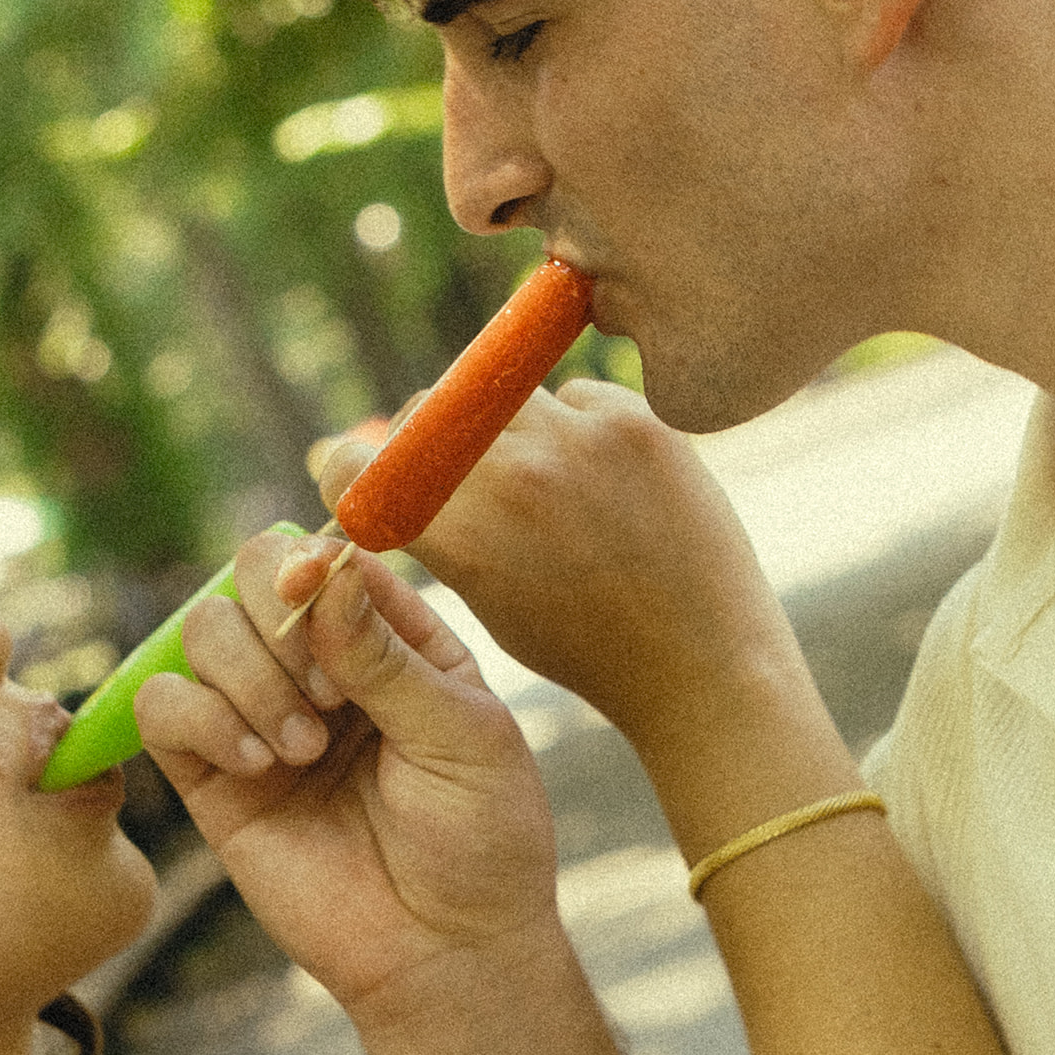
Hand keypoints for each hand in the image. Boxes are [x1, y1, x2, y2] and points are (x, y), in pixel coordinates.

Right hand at [134, 528, 560, 1017]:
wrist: (446, 955)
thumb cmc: (480, 838)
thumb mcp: (463, 735)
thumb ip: (389, 655)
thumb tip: (324, 569)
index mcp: (392, 635)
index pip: (329, 554)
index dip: (312, 564)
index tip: (314, 592)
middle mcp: (320, 662)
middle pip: (250, 572)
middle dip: (276, 621)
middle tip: (328, 700)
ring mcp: (260, 712)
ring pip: (202, 628)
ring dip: (247, 677)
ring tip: (303, 750)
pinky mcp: (212, 776)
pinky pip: (161, 706)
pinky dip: (198, 718)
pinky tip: (257, 765)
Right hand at [318, 379, 797, 742]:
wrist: (701, 661)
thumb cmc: (584, 645)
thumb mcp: (486, 598)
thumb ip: (440, 526)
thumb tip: (390, 458)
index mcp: (462, 535)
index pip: (361, 464)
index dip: (353, 469)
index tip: (363, 479)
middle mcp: (512, 475)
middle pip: (424, 413)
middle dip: (425, 440)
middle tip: (456, 475)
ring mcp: (577, 439)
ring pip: (496, 393)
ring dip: (500, 425)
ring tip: (540, 483)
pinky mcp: (634, 419)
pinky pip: (572, 395)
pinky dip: (574, 426)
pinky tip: (601, 480)